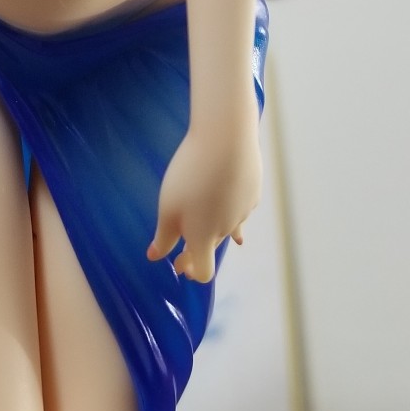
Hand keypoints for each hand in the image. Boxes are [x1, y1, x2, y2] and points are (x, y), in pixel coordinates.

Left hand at [147, 116, 261, 282]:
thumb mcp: (168, 207)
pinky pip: (240, 208)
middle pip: (213, 246)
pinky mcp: (253, 191)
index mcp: (204, 238)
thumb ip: (164, 237)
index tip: (180, 264)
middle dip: (199, 247)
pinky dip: (231, 210)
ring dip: (216, 227)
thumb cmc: (191, 175)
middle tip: (183, 245)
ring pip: (228, 227)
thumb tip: (156, 257)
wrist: (226, 140)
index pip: (204, 271)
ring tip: (209, 223)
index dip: (193, 270)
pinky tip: (229, 202)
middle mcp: (227, 229)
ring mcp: (244, 210)